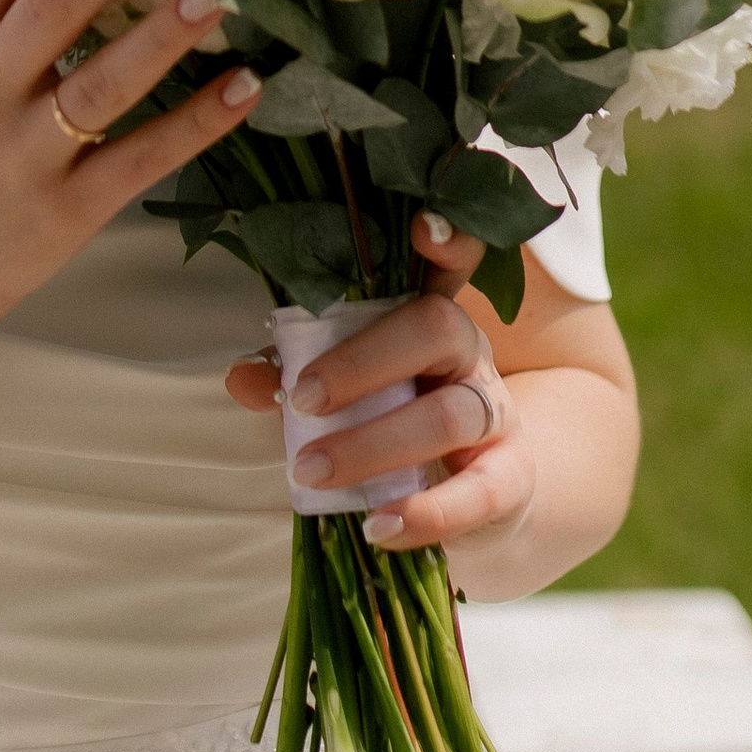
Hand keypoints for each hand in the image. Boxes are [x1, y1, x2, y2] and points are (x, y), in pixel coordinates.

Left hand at [222, 209, 533, 556]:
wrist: (472, 499)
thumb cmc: (393, 427)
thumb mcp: (341, 400)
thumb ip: (294, 380)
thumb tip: (242, 376)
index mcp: (425, 319)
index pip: (446, 263)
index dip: (446, 241)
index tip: (421, 226)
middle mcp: (469, 353)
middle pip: (436, 330)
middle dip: (362, 363)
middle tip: (300, 400)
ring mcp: (496, 413)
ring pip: (449, 415)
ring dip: (373, 445)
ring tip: (311, 471)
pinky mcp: (510, 477)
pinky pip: (479, 493)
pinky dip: (427, 513)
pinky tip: (379, 526)